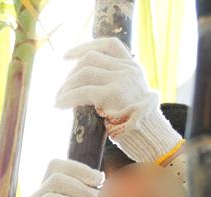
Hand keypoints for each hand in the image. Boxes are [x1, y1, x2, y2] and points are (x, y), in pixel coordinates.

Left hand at [55, 37, 181, 164]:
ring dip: (67, 86)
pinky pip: (83, 91)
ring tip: (58, 98)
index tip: (67, 56)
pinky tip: (59, 105)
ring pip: (84, 72)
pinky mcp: (113, 94)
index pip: (108, 44)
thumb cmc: (139, 125)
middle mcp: (128, 69)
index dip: (85, 46)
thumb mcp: (132, 97)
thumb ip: (118, 85)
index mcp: (133, 67)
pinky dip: (67, 97)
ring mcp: (121, 80)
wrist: (152, 137)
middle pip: (91, 58)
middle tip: (62, 88)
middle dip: (72, 72)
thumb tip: (88, 86)